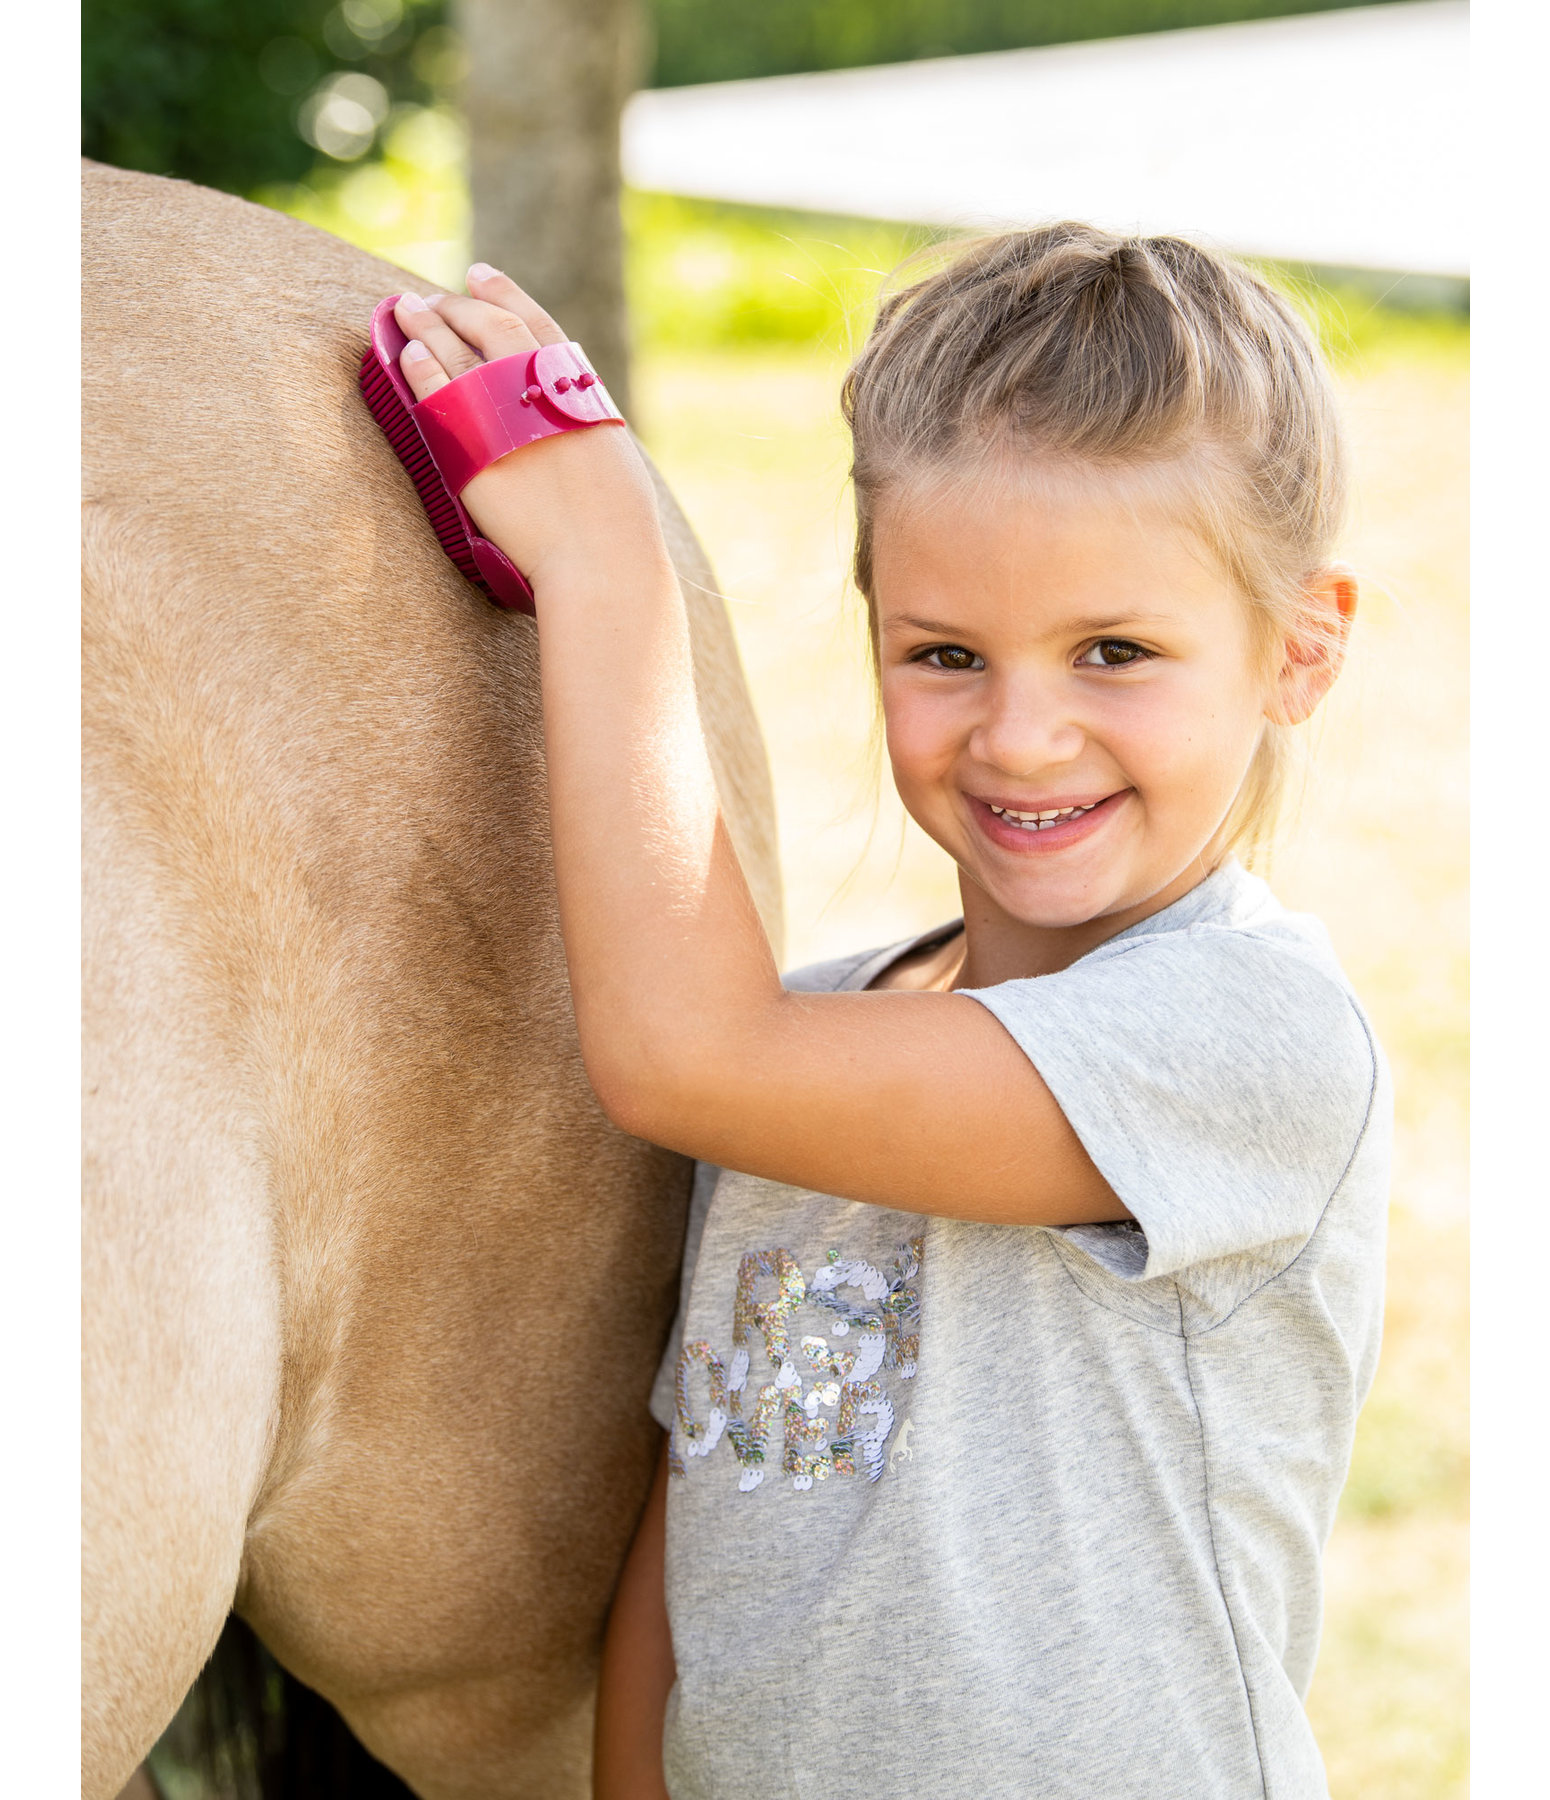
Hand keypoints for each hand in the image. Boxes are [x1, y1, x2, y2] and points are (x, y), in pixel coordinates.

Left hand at [393, 268, 666, 593]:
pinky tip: (404, 353)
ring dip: (426, 322)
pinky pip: (436, 393)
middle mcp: (542, 388)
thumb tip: (571, 417)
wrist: (599, 560)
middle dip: (459, 305)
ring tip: (403, 308)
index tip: (479, 274)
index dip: (505, 295)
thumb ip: (585, 425)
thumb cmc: (616, 528)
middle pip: (492, 327)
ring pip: (456, 349)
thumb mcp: (614, 458)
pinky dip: (419, 366)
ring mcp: (505, 414)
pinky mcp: (471, 448)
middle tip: (433, 296)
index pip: (537, 323)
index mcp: (579, 389)